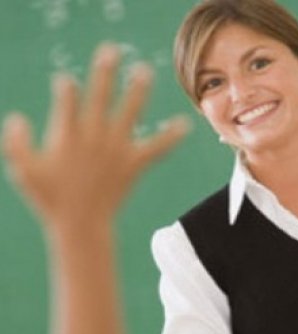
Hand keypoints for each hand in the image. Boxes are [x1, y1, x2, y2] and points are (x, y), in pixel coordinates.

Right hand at [2, 43, 189, 230]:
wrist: (81, 224)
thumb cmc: (50, 199)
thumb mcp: (23, 171)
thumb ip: (17, 143)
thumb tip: (18, 118)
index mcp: (67, 135)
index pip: (67, 101)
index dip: (67, 88)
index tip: (66, 80)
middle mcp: (94, 137)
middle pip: (99, 97)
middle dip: (104, 73)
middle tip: (110, 50)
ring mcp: (116, 149)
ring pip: (128, 113)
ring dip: (137, 91)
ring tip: (145, 70)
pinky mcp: (133, 163)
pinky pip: (156, 148)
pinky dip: (170, 137)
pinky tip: (185, 125)